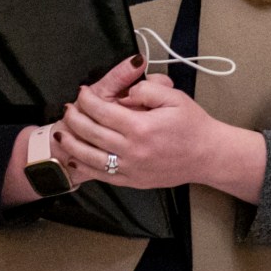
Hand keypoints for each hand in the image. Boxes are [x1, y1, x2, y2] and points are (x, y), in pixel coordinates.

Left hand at [54, 58, 261, 192]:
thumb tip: (126, 90)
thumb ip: (148, 89)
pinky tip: (73, 157)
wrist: (208, 156)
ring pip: (88, 156)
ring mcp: (130, 168)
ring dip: (70, 143)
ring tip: (61, 131)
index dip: (87, 100)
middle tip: (67, 108)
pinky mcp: (131, 181)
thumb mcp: (175, 98)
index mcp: (141, 127)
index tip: (82, 92)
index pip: (101, 111)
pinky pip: (100, 175)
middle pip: (90, 133)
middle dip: (74, 118)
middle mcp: (132, 149)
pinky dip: (83, 166)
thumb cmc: (193, 125)